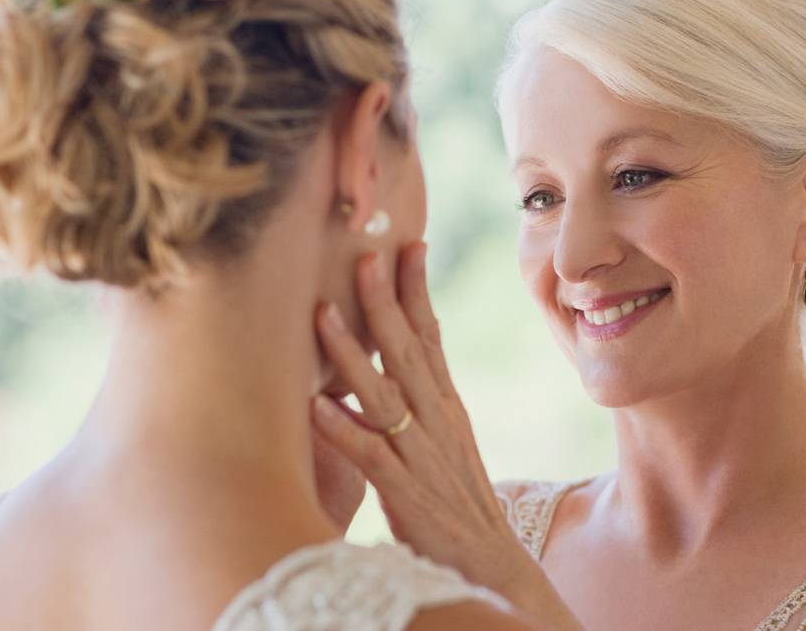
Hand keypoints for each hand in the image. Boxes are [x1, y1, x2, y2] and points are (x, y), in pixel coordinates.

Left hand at [311, 242, 581, 629]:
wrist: (489, 560)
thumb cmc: (458, 499)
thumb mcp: (449, 437)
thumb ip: (425, 398)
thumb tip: (401, 358)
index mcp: (447, 405)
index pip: (433, 336)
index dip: (419, 291)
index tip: (408, 245)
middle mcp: (436, 420)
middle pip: (408, 352)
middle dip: (384, 302)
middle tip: (365, 255)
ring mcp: (420, 454)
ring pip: (383, 394)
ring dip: (352, 354)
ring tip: (323, 314)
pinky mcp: (404, 492)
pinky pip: (369, 456)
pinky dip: (343, 429)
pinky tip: (316, 406)